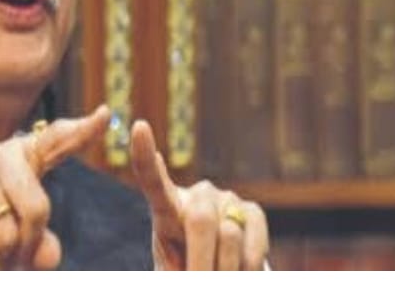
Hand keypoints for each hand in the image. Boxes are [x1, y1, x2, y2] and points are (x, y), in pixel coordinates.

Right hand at [0, 105, 110, 269]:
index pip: (56, 140)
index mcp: (20, 156)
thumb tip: (47, 256)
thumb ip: (42, 243)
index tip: (106, 115)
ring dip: (3, 257)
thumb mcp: (22, 240)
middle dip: (29, 244)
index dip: (82, 130)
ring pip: (7, 230)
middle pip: (36, 207)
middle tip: (18, 260)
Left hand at [130, 120, 268, 269]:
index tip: (139, 126)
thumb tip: (186, 272)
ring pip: (229, 235)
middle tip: (197, 282)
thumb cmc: (185, 267)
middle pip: (200, 220)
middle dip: (201, 262)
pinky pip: (254, 239)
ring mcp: (226, 200)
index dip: (144, 154)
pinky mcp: (252, 211)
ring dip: (225, 270)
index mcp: (165, 207)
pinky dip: (248, 266)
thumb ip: (171, 266)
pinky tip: (241, 273)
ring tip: (216, 278)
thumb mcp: (170, 267)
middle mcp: (196, 195)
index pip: (152, 179)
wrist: (218, 271)